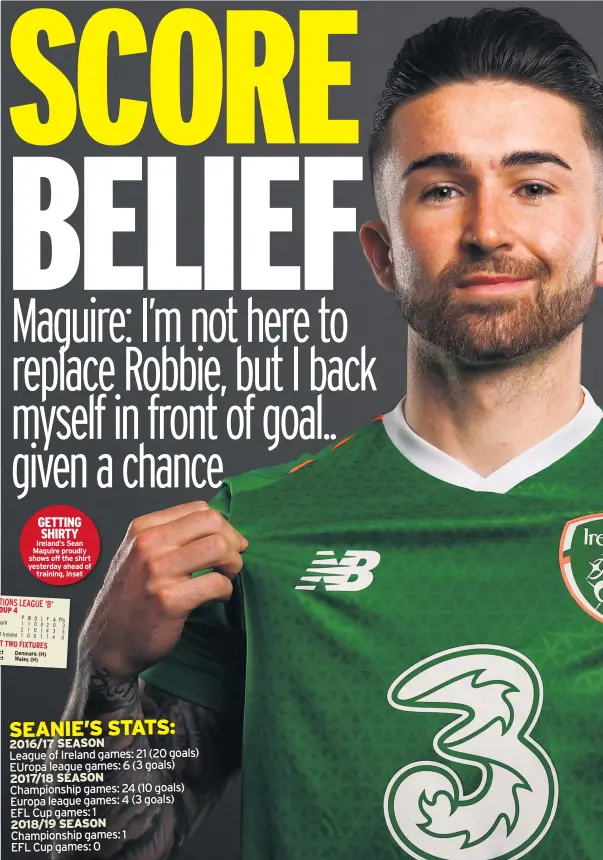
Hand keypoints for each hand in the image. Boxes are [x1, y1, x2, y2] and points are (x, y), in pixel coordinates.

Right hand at [78, 501, 246, 679]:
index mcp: (143, 528)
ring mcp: (158, 571)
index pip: (199, 508)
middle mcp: (148, 544)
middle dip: (233, 541)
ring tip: (225, 577)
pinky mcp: (169, 600)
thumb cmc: (131, 598)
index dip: (222, 525)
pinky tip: (218, 597)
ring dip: (233, 564)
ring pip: (219, 547)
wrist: (109, 642)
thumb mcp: (139, 555)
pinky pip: (217, 582)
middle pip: (212, 522)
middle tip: (231, 561)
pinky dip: (226, 590)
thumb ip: (171, 536)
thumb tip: (221, 528)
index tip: (228, 542)